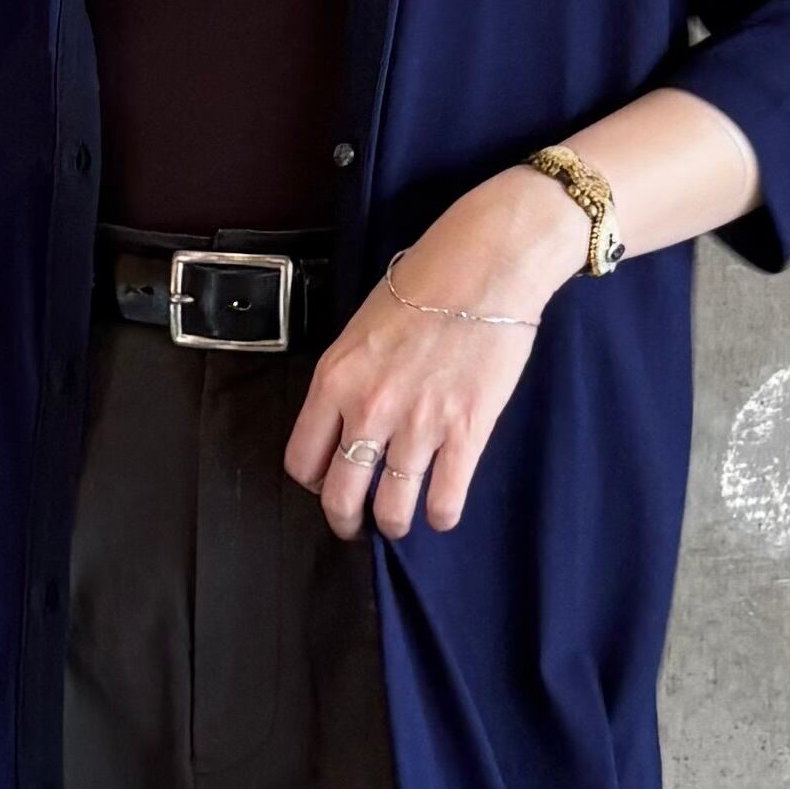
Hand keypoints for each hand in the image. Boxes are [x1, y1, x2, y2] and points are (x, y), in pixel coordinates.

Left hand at [284, 169, 582, 537]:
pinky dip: (440, 516)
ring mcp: (418, 425)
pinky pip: (444, 500)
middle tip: (358, 523)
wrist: (488, 264)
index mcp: (334, 380)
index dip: (314, 481)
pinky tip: (441, 512)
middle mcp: (367, 410)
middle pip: (340, 497)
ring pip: (392, 510)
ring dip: (394, 524)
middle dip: (346, 521)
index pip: (301, 461)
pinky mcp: (466, 432)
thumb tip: (347, 419)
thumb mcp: (361, 329)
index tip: (328, 481)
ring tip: (401, 521)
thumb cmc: (425, 282)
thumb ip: (348, 380)